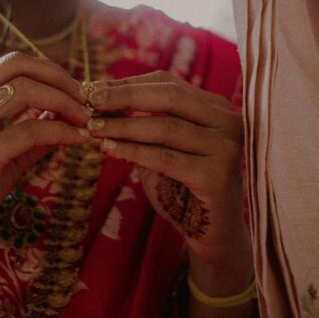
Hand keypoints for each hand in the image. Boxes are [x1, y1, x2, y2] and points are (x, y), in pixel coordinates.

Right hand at [0, 52, 90, 268]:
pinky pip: (30, 130)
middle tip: (85, 100)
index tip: (73, 90)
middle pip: (19, 68)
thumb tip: (64, 116)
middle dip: (60, 79)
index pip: (10, 64)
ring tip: (85, 119)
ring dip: (65, 102)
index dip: (48, 71)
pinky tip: (77, 139)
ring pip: (26, 92)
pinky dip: (60, 131)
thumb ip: (26, 131)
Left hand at [86, 71, 248, 264]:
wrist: (212, 233)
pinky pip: (166, 158)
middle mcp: (228, 121)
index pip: (168, 83)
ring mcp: (227, 147)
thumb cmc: (180, 187)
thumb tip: (97, 96)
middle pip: (170, 97)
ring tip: (94, 127)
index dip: (129, 84)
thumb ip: (139, 122)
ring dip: (124, 126)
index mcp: (216, 107)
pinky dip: (134, 151)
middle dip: (125, 96)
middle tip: (89, 99)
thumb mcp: (159, 148)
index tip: (92, 88)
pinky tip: (109, 149)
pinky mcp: (218, 176)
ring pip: (166, 127)